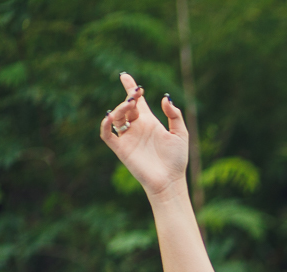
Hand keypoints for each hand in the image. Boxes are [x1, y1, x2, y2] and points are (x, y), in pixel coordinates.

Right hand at [99, 73, 188, 196]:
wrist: (170, 181)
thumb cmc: (177, 160)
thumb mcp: (181, 134)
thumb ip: (175, 115)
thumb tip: (165, 97)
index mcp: (150, 123)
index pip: (137, 102)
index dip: (130, 88)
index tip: (125, 76)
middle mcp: (137, 128)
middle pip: (126, 107)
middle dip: (129, 97)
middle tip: (135, 93)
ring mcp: (128, 138)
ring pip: (116, 117)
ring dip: (121, 108)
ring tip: (130, 104)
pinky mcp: (121, 149)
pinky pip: (107, 134)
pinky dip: (106, 124)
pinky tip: (111, 116)